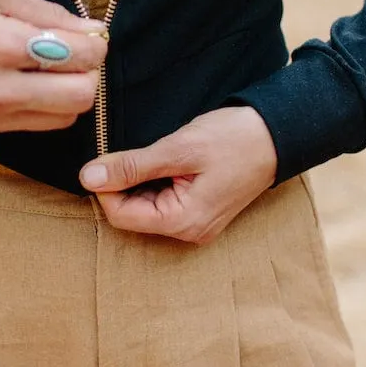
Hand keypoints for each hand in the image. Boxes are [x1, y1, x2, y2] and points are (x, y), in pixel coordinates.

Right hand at [0, 0, 107, 136]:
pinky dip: (50, 107)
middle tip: (79, 56)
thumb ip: (44, 11)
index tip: (93, 35)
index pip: (79, 55)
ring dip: (73, 93)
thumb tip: (88, 28)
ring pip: (67, 117)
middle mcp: (1, 87)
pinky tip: (34, 85)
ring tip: (56, 71)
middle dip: (90, 73)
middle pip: (81, 95)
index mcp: (2, 43)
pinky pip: (41, 125)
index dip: (97, 44)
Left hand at [79, 107, 277, 243]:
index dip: (105, 186)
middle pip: (131, 214)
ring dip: (139, 181)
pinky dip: (154, 182)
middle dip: (123, 183)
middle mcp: (188, 232)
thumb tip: (88, 177)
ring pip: (145, 207)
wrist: (278, 134)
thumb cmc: (233, 139)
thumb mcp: (178, 148)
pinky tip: (167, 161)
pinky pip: (162, 203)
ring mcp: (195, 224)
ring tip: (159, 154)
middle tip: (134, 150)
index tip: (105, 156)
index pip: (120, 216)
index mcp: (183, 222)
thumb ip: (132, 166)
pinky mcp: (199, 212)